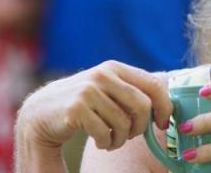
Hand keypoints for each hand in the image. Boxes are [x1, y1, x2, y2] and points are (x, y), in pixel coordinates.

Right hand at [16, 61, 172, 151]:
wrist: (41, 112)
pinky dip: (106, 143)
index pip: (153, 85)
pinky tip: (100, 141)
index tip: (163, 123)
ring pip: (124, 124)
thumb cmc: (84, 104)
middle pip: (143, 106)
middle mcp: (102, 75)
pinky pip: (106, 134)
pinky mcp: (76, 109)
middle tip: (131, 135)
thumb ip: (133, 90)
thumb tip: (169, 105)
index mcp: (115, 67)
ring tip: (112, 140)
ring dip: (121, 139)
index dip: (164, 106)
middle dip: (141, 127)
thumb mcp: (108, 88)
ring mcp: (88, 91)